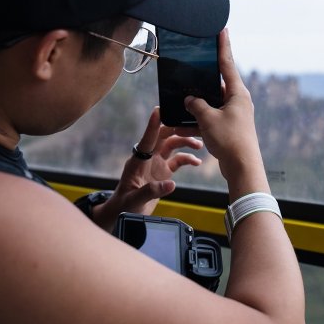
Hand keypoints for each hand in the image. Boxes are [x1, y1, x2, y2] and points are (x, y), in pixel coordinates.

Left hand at [92, 107, 202, 230]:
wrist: (123, 212)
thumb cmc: (124, 205)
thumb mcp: (134, 200)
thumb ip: (151, 191)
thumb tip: (171, 184)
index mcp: (138, 161)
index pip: (147, 140)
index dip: (153, 125)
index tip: (159, 110)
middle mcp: (148, 158)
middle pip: (163, 137)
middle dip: (177, 130)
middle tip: (192, 127)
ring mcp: (156, 163)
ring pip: (172, 145)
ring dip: (185, 142)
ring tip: (200, 145)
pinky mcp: (163, 171)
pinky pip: (178, 160)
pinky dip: (188, 159)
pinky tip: (197, 162)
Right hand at [184, 29, 269, 197]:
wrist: (242, 166)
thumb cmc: (230, 140)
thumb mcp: (208, 119)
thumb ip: (196, 105)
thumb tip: (190, 99)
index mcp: (238, 92)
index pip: (227, 63)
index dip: (223, 45)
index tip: (222, 29)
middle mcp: (238, 100)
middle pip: (219, 82)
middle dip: (205, 76)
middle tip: (194, 62)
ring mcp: (235, 113)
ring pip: (213, 101)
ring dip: (199, 101)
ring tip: (183, 95)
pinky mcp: (230, 126)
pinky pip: (212, 116)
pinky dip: (200, 117)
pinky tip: (184, 121)